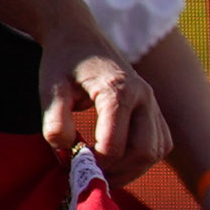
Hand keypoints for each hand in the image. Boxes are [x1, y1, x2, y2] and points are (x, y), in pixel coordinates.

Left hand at [43, 54, 168, 176]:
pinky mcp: (156, 111)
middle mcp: (144, 96)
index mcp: (118, 89)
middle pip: (143, 152)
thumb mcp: (49, 87)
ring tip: (99, 169)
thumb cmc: (63, 61)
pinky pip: (159, 144)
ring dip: (130, 169)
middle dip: (116, 171)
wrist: (79, 36)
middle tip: (87, 173)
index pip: (114, 144)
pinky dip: (141, 159)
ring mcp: (153, 103)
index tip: (70, 163)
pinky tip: (116, 160)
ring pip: (155, 152)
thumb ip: (54, 120)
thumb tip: (65, 154)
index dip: (93, 162)